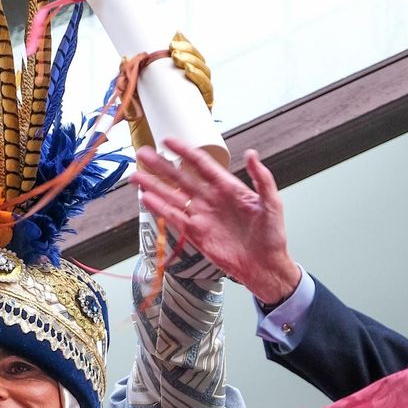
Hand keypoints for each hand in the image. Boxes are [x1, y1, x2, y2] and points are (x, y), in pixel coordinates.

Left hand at [125, 32, 212, 150]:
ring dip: (199, 69)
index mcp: (179, 86)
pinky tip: (200, 85)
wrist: (149, 160)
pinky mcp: (201, 123)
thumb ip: (126, 87)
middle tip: (175, 52)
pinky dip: (207, 92)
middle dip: (191, 55)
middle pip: (199, 68)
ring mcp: (198, 108)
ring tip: (184, 64)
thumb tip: (123, 61)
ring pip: (205, 82)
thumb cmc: (143, 131)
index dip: (186, 46)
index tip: (175, 38)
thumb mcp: (131, 105)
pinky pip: (209, 104)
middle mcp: (192, 95)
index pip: (188, 60)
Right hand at [134, 139, 301, 306]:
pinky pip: (174, 218)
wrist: (265, 266)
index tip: (169, 141)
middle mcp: (211, 199)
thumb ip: (262, 178)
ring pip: (172, 196)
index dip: (185, 152)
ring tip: (136, 176)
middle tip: (144, 153)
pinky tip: (146, 198)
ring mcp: (201, 216)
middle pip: (181, 177)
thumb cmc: (272, 236)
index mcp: (228, 188)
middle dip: (161, 166)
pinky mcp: (195, 234)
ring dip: (154, 186)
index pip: (202, 164)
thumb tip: (252, 153)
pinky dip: (160, 209)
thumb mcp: (272, 203)